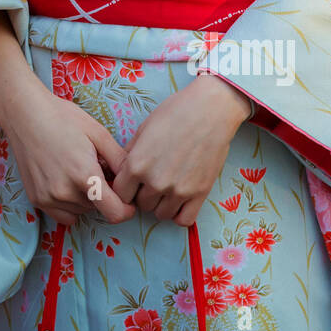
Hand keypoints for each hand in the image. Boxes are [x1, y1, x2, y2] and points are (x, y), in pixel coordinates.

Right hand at [0, 81, 135, 226]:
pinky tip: (66, 181)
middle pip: (97, 209)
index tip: (128, 202)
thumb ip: (120, 160)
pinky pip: (62, 214)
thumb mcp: (98, 133)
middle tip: (97, 170)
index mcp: (84, 175)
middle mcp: (65, 192)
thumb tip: (133, 180)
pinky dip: (69, 204)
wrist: (25, 114)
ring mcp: (48, 198)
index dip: (126, 209)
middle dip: (103, 195)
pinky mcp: (36, 199)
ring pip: (80, 211)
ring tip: (78, 171)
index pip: (114, 213)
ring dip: (86, 199)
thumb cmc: (63, 118)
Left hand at [111, 72, 252, 225]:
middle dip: (143, 194)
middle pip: (140, 205)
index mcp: (137, 164)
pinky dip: (179, 214)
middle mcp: (155, 181)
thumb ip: (131, 153)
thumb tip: (123, 171)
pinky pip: (184, 220)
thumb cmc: (175, 112)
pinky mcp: (200, 194)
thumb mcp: (144, 128)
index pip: (120, 194)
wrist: (210, 110)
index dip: (125, 188)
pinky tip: (180, 200)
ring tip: (167, 188)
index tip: (132, 182)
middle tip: (152, 180)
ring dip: (161, 204)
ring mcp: (178, 190)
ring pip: (160, 214)